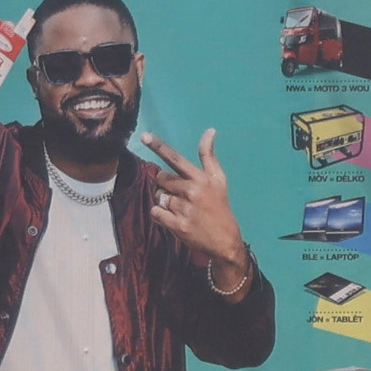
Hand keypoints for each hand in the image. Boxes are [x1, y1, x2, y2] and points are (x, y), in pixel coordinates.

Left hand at [136, 129, 252, 296]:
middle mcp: (192, 191)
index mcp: (201, 178)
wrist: (225, 239)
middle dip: (167, 185)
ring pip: (159, 196)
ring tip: (182, 209)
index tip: (144, 136)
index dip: (159, 147)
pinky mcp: (178, 225)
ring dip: (166, 202)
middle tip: (182, 195)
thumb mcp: (218, 179)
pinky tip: (174, 218)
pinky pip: (156, 212)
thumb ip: (208, 156)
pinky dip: (161, 215)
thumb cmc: (219, 205)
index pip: (176, 159)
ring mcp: (184, 209)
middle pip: (161, 178)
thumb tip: (210, 131)